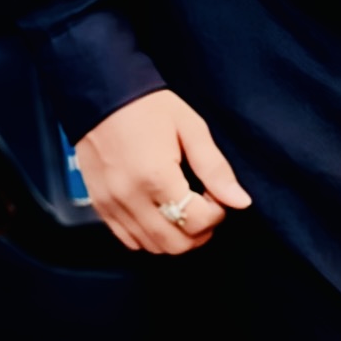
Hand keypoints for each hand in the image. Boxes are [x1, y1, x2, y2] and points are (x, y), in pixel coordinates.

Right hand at [73, 89, 252, 255]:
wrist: (100, 93)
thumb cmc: (147, 106)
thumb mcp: (191, 128)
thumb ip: (215, 168)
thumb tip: (240, 201)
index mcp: (156, 176)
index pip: (197, 222)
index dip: (217, 213)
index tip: (216, 195)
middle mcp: (130, 197)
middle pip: (176, 244)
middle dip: (199, 231)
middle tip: (204, 206)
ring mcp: (112, 205)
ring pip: (153, 246)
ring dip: (175, 235)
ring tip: (182, 208)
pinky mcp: (100, 206)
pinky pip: (129, 240)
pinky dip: (150, 235)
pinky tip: (159, 213)